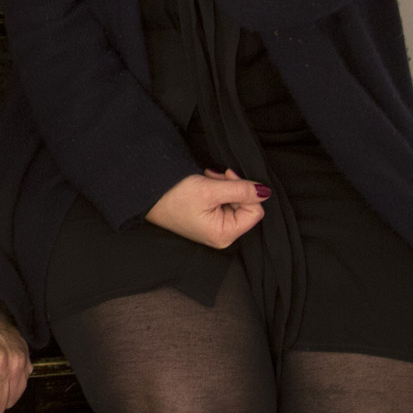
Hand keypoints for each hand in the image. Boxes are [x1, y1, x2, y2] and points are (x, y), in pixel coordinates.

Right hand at [146, 167, 268, 249]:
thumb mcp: (210, 189)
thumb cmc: (173, 196)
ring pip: (236, 204)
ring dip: (226, 188)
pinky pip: (225, 205)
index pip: (255, 211)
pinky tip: (206, 185)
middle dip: (234, 188)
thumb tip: (265, 191)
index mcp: (224, 234)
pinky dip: (219, 192)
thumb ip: (241, 190)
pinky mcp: (209, 222)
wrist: (146, 195)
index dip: (246, 191)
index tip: (228, 176)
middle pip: (246, 207)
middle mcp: (222, 236)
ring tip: (208, 180)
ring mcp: (216, 230)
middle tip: (216, 177)